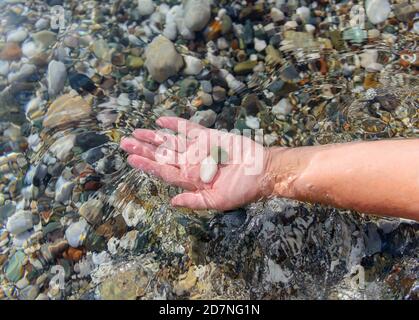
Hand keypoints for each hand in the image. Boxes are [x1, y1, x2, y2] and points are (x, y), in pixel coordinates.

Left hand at [120, 116, 274, 210]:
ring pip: (170, 141)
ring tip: (135, 132)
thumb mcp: (218, 201)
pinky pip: (188, 128)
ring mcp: (198, 148)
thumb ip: (194, 201)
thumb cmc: (242, 189)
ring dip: (153, 137)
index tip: (130, 159)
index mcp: (190, 179)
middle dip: (143, 149)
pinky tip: (159, 121)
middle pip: (162, 155)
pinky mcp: (208, 136)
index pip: (163, 171)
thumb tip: (172, 203)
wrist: (262, 170)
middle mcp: (190, 163)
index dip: (146, 165)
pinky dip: (175, 124)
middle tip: (123, 143)